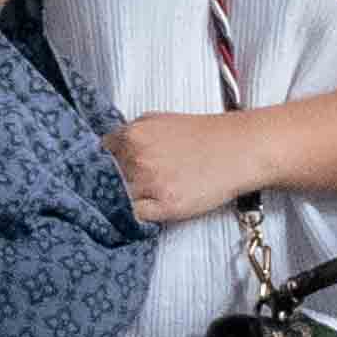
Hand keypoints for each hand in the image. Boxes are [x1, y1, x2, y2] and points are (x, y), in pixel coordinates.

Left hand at [114, 112, 267, 230]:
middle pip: (106, 178)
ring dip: (127, 198)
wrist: (237, 150)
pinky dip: (141, 213)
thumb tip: (108, 150)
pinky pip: (137, 216)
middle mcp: (137, 158)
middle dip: (114, 181)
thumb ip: (130, 135)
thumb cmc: (202, 135)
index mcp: (132, 135)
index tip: (110, 169)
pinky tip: (155, 204)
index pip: (98, 155)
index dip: (104, 163)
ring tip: (150, 191)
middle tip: (134, 181)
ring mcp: (150, 183)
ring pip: (119, 198)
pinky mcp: (166, 206)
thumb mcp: (157, 120)